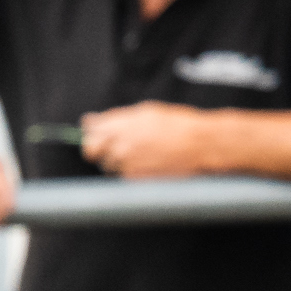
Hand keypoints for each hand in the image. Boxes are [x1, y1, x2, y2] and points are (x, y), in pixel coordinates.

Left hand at [77, 101, 229, 178]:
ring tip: (140, 154)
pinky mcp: (133, 178)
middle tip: (114, 148)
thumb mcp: (147, 112)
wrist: (202, 145)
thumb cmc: (178, 125)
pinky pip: (121, 175)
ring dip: (115, 161)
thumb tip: (89, 121)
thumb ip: (116, 117)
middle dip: (97, 149)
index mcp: (121, 124)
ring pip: (106, 164)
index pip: (91, 130)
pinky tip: (147, 163)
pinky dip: (128, 171)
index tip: (97, 134)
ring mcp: (125, 162)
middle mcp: (119, 143)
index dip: (92, 133)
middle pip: (91, 150)